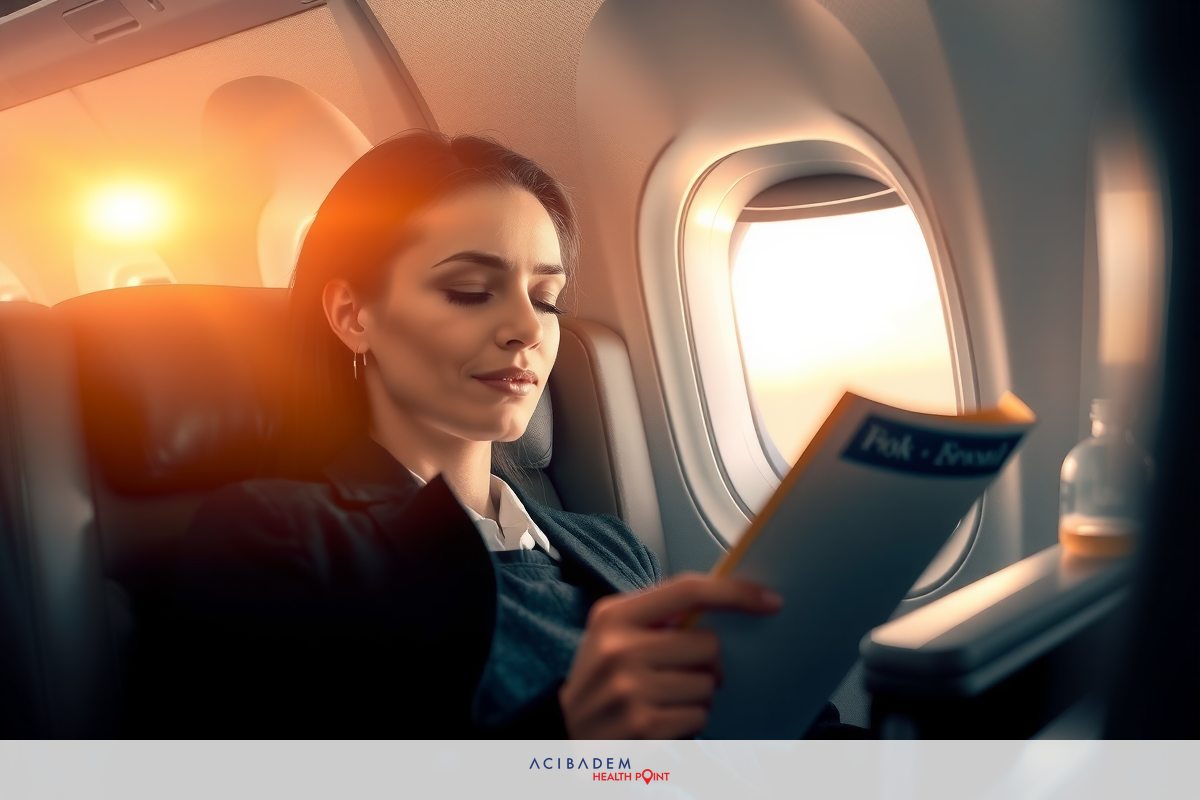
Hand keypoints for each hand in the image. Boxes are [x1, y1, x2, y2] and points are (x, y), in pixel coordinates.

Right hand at [559, 573, 781, 738]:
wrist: (564, 730)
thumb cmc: (601, 677)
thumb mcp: (613, 633)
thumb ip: (659, 616)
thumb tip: (725, 603)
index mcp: (614, 615)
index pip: (688, 591)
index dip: (735, 593)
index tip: (770, 601)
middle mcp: (619, 648)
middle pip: (708, 645)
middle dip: (708, 663)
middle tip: (684, 672)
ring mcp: (630, 688)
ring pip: (707, 685)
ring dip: (698, 695)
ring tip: (665, 698)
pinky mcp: (643, 726)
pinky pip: (699, 716)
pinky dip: (690, 720)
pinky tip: (662, 719)